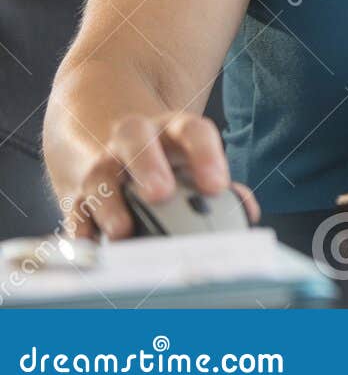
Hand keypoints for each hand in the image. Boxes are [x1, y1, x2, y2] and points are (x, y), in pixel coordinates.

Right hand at [60, 111, 260, 239]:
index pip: (192, 130)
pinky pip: (75, 207)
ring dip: (109, 203)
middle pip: (134, 135)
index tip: (216, 187)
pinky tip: (91, 245)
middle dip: (147, 164)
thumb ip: (219, 183)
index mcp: (173, 129)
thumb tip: (245, 211)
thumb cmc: (169, 161)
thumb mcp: (196, 161)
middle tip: (161, 194)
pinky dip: (81, 228)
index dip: (205, 155)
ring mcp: (104, 163)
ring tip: (123, 230)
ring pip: (99, 173)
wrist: (119, 146)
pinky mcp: (78, 192)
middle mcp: (134, 139)